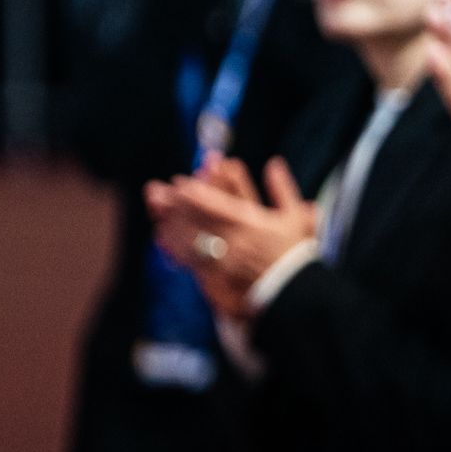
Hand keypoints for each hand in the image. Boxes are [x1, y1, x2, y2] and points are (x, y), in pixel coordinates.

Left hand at [145, 156, 319, 318]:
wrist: (292, 288)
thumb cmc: (293, 252)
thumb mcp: (294, 217)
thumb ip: (283, 189)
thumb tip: (274, 163)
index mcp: (251, 225)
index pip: (217, 206)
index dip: (195, 194)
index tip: (180, 182)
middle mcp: (233, 242)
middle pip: (196, 221)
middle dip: (174, 206)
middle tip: (156, 192)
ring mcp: (223, 260)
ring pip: (189, 240)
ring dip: (170, 224)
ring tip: (156, 212)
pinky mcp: (218, 275)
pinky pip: (190, 259)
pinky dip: (174, 247)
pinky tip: (163, 237)